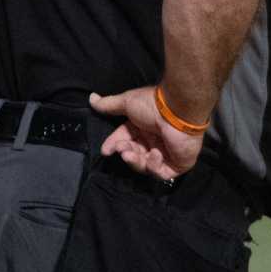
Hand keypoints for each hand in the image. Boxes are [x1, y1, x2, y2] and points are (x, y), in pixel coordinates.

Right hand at [88, 85, 203, 183]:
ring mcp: (168, 153)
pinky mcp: (179, 164)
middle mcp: (156, 139)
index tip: (105, 151)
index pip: (126, 139)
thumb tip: (91, 98)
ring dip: (135, 161)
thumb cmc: (153, 105)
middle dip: (125, 153)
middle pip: (134, 154)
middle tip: (121, 149)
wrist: (177, 111)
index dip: (114, 145)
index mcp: (145, 127)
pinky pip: (161, 173)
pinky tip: (156, 153)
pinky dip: (154, 165)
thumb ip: (109, 105)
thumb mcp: (127, 103)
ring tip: (130, 154)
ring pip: (145, 165)